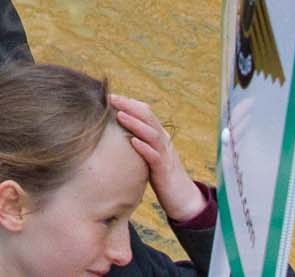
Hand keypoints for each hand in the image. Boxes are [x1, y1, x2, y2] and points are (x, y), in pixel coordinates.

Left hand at [112, 93, 199, 219]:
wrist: (183, 198)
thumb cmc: (162, 176)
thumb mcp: (150, 154)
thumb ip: (140, 141)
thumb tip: (117, 131)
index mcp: (159, 136)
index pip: (146, 113)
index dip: (129, 103)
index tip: (110, 96)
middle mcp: (163, 142)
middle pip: (148, 118)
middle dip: (129, 106)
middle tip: (111, 98)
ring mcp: (165, 155)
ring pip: (152, 134)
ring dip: (135, 124)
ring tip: (119, 115)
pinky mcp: (164, 171)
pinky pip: (155, 157)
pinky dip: (144, 148)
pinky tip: (133, 142)